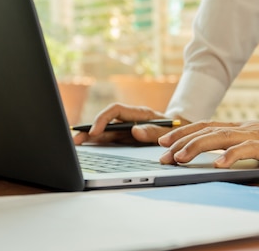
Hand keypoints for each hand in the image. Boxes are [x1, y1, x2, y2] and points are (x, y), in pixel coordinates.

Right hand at [72, 103, 189, 145]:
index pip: (115, 111)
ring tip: (76, 144)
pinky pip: (110, 139)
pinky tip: (88, 148)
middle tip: (75, 139)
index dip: (103, 119)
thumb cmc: (175, 129)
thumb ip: (153, 131)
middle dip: (89, 129)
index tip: (95, 132)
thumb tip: (135, 131)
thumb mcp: (168, 130)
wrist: (182, 131)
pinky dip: (98, 143)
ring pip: (105, 131)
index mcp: (139, 114)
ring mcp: (127, 128)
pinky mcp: (126, 138)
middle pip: (106, 121)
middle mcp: (130, 119)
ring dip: (90, 137)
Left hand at [157, 119, 258, 167]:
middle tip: (161, 153)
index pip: (207, 126)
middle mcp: (246, 128)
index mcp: (243, 128)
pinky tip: (219, 164)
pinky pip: (249, 149)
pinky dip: (232, 156)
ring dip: (197, 147)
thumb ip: (244, 147)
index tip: (162, 140)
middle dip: (181, 141)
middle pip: (207, 130)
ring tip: (179, 158)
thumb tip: (221, 159)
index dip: (183, 132)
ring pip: (222, 138)